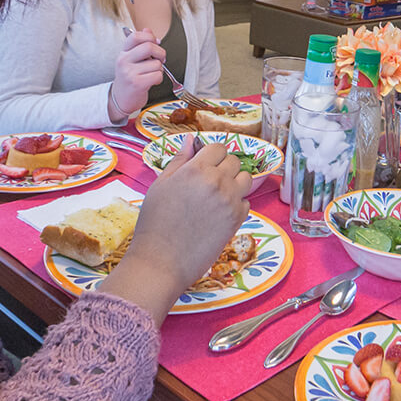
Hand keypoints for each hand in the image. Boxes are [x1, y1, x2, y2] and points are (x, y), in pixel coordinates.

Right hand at [107, 29, 164, 121]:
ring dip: (159, 69)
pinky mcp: (137, 83)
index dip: (150, 37)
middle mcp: (124, 60)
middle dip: (160, 53)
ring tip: (151, 74)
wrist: (121, 99)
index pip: (135, 36)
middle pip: (149, 47)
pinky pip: (158, 75)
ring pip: (156, 64)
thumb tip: (148, 30)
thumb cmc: (129, 78)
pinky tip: (152, 81)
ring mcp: (129, 72)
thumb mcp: (131, 59)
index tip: (156, 43)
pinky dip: (159, 79)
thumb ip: (140, 44)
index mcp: (123, 52)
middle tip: (161, 59)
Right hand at [119, 142, 251, 295]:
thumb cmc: (155, 223)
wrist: (162, 260)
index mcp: (196, 170)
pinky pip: (246, 202)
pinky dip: (236, 204)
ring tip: (217, 195)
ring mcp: (230, 201)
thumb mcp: (160, 185)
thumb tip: (190, 140)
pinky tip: (219, 213)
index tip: (204, 164)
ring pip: (246, 179)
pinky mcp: (237, 220)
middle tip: (208, 182)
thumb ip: (179, 160)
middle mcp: (217, 182)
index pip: (218, 147)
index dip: (211, 154)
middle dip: (224, 167)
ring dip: (235, 183)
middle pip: (235, 161)